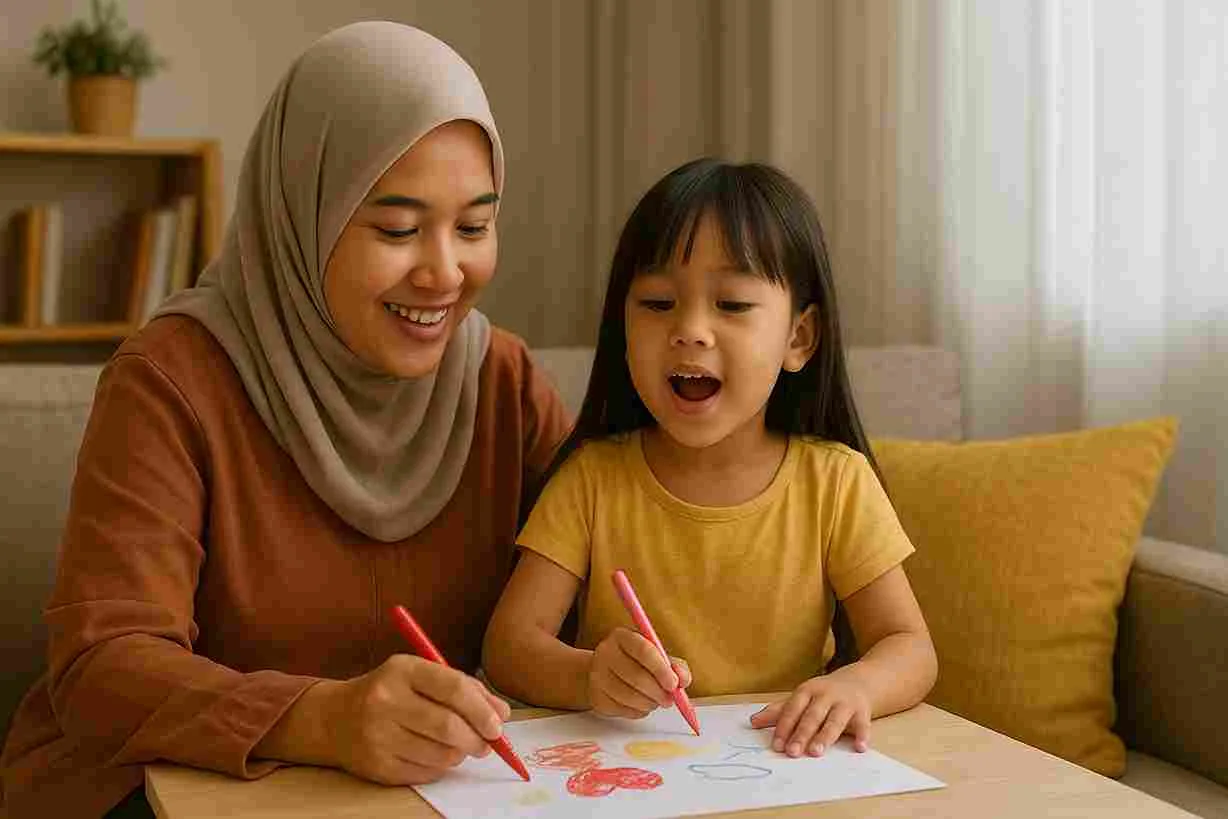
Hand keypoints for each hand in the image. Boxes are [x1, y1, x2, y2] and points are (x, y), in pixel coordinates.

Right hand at [327, 654, 511, 785]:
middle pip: (448, 726)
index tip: (499, 723)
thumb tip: (501, 713)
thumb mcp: (419, 675)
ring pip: (440, 754)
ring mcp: (378, 736)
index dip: (483, 709)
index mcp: (402, 670)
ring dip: (460, 754)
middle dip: (478, 738)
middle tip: (488, 743)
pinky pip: (425, 773)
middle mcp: (386, 701)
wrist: (333, 718)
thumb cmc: (390, 692)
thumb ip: (462, 688)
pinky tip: (435, 755)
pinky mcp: (377, 766)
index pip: (453, 688)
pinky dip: (440, 767)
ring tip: (461, 747)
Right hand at [587, 626, 692, 718]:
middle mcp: (606, 652)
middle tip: (670, 699)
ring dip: (649, 703)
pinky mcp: (596, 697)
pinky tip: (641, 705)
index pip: (643, 650)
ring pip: (629, 696)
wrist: (604, 673)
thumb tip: (683, 679)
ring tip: (656, 701)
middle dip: (658, 692)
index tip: (674, 684)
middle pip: (636, 676)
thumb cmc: (636, 663)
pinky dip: (638, 711)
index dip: (661, 669)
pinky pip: (622, 709)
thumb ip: (674, 665)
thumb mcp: (657, 656)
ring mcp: (597, 675)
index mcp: (622, 636)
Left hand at [749, 673, 870, 757]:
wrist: (858, 682)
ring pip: (834, 720)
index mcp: (807, 691)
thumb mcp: (800, 698)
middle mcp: (826, 695)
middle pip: (812, 716)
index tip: (776, 746)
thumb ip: (778, 711)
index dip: (784, 727)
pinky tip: (859, 748)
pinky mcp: (862, 712)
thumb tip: (752, 722)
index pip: (792, 709)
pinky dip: (862, 736)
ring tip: (816, 752)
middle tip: (792, 752)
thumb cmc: (823, 695)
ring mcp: (845, 703)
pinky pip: (863, 725)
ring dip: (825, 736)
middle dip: (801, 734)